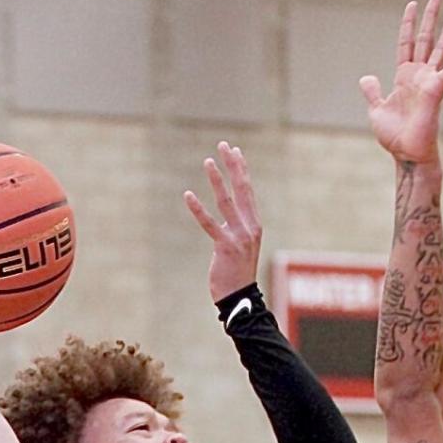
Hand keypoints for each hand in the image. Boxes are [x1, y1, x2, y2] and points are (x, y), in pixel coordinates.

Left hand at [183, 142, 261, 303]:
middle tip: (224, 145)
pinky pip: (210, 224)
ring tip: (208, 161)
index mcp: (254, 224)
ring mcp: (239, 237)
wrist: (240, 297)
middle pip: (242, 189)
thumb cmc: (238, 273)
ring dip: (217, 180)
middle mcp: (250, 227)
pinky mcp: (225, 247)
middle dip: (233, 165)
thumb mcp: (242, 245)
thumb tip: (227, 215)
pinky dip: (198, 209)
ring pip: (227, 202)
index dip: (241, 169)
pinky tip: (188, 195)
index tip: (234, 150)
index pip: (248, 191)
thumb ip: (237, 227)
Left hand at [359, 0, 442, 164]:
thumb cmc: (394, 137)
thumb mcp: (377, 110)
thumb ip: (373, 92)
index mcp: (404, 77)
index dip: (408, 24)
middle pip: (426, 38)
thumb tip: (367, 78)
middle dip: (431, 16)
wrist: (406, 154)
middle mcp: (419, 75)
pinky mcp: (438, 89)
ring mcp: (430, 80)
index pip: (406, 43)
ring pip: (442, 46)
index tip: (411, 5)